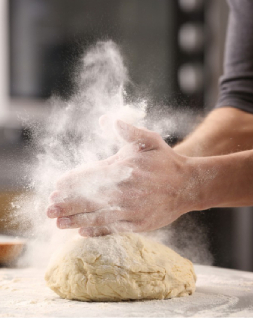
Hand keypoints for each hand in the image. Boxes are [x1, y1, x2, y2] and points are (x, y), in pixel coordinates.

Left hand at [47, 120, 199, 235]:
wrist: (187, 185)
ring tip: (57, 223)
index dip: (70, 182)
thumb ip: (127, 130)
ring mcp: (129, 209)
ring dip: (75, 220)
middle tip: (48, 209)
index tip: (56, 187)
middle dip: (65, 204)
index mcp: (122, 168)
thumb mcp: (148, 140)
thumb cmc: (165, 161)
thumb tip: (105, 119)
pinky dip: (95, 231)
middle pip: (87, 198)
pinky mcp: (137, 224)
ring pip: (96, 216)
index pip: (89, 176)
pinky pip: (112, 228)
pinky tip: (81, 233)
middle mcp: (122, 190)